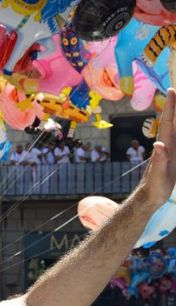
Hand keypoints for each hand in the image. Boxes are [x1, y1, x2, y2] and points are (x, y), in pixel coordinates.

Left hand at [134, 88, 175, 208]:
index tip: (172, 90)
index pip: (169, 122)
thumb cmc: (153, 187)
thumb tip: (158, 144)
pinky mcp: (173, 156)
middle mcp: (168, 144)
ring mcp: (171, 149)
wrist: (150, 197)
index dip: (171, 107)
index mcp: (165, 145)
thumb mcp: (158, 175)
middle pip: (174, 120)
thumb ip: (159, 160)